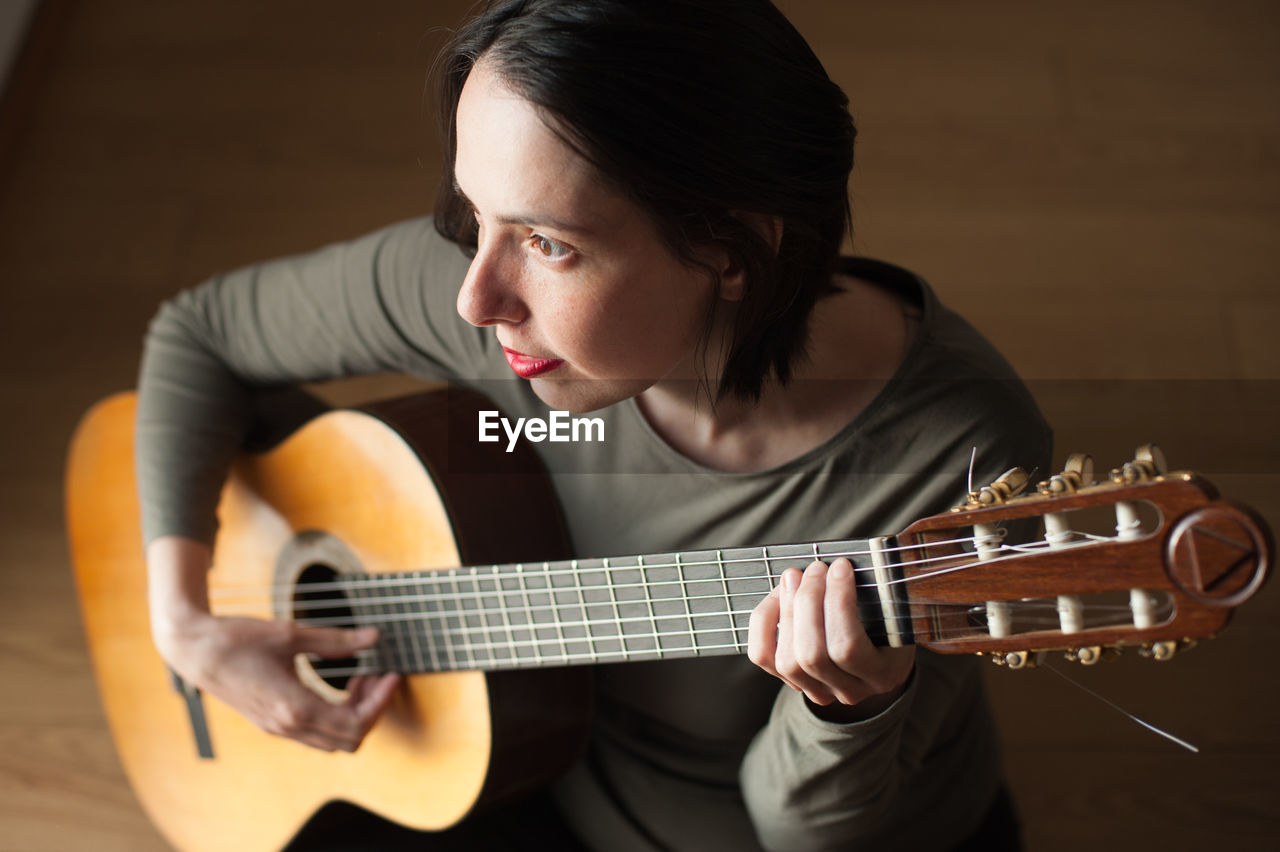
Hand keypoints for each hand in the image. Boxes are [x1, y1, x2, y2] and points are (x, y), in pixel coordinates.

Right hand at [158, 613, 400, 752]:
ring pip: (332, 740)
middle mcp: (287, 726)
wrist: (193, 650)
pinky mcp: (271, 722)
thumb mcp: (290, 634)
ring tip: (362, 676)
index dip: (380, 702)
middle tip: (380, 676)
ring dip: (355, 714)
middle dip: (372, 710)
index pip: (355, 724)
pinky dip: (336, 713)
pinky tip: (338, 683)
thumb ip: (334, 640)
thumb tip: (373, 638)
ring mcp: (277, 728)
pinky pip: (315, 732)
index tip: (390, 675)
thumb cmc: (237, 640)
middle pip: (349, 740)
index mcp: (294, 708)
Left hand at [748, 558, 914, 721]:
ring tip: (794, 576)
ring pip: (787, 661)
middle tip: (815, 568)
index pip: (847, 646)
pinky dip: (763, 624)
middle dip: (808, 602)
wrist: (879, 655)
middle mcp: (849, 690)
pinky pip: (764, 657)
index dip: (838, 602)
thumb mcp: (896, 610)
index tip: (840, 566)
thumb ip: (881, 590)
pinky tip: (776, 596)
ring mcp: (818, 691)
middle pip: (812, 655)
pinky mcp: (793, 682)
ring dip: (786, 610)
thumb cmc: (889, 621)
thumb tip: (853, 559)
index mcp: (881, 673)